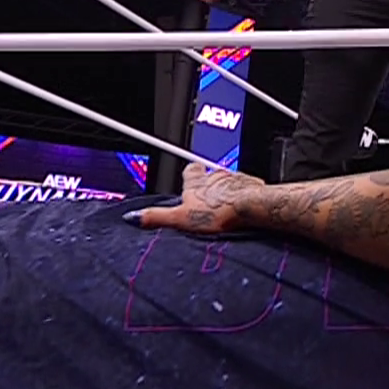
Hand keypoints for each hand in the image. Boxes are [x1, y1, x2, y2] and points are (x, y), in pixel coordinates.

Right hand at [126, 163, 262, 234]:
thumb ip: (157, 216)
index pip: (191, 170)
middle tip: (209, 199)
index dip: (191, 174)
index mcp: (197, 182)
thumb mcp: (181, 218)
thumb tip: (134, 217)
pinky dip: (247, 196)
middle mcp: (217, 176)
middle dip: (211, 184)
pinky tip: (246, 209)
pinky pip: (249, 188)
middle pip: (212, 175)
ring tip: (227, 206)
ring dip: (229, 191)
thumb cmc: (218, 211)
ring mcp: (236, 179)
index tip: (190, 178)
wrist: (250, 208)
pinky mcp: (254, 186)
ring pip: (231, 181)